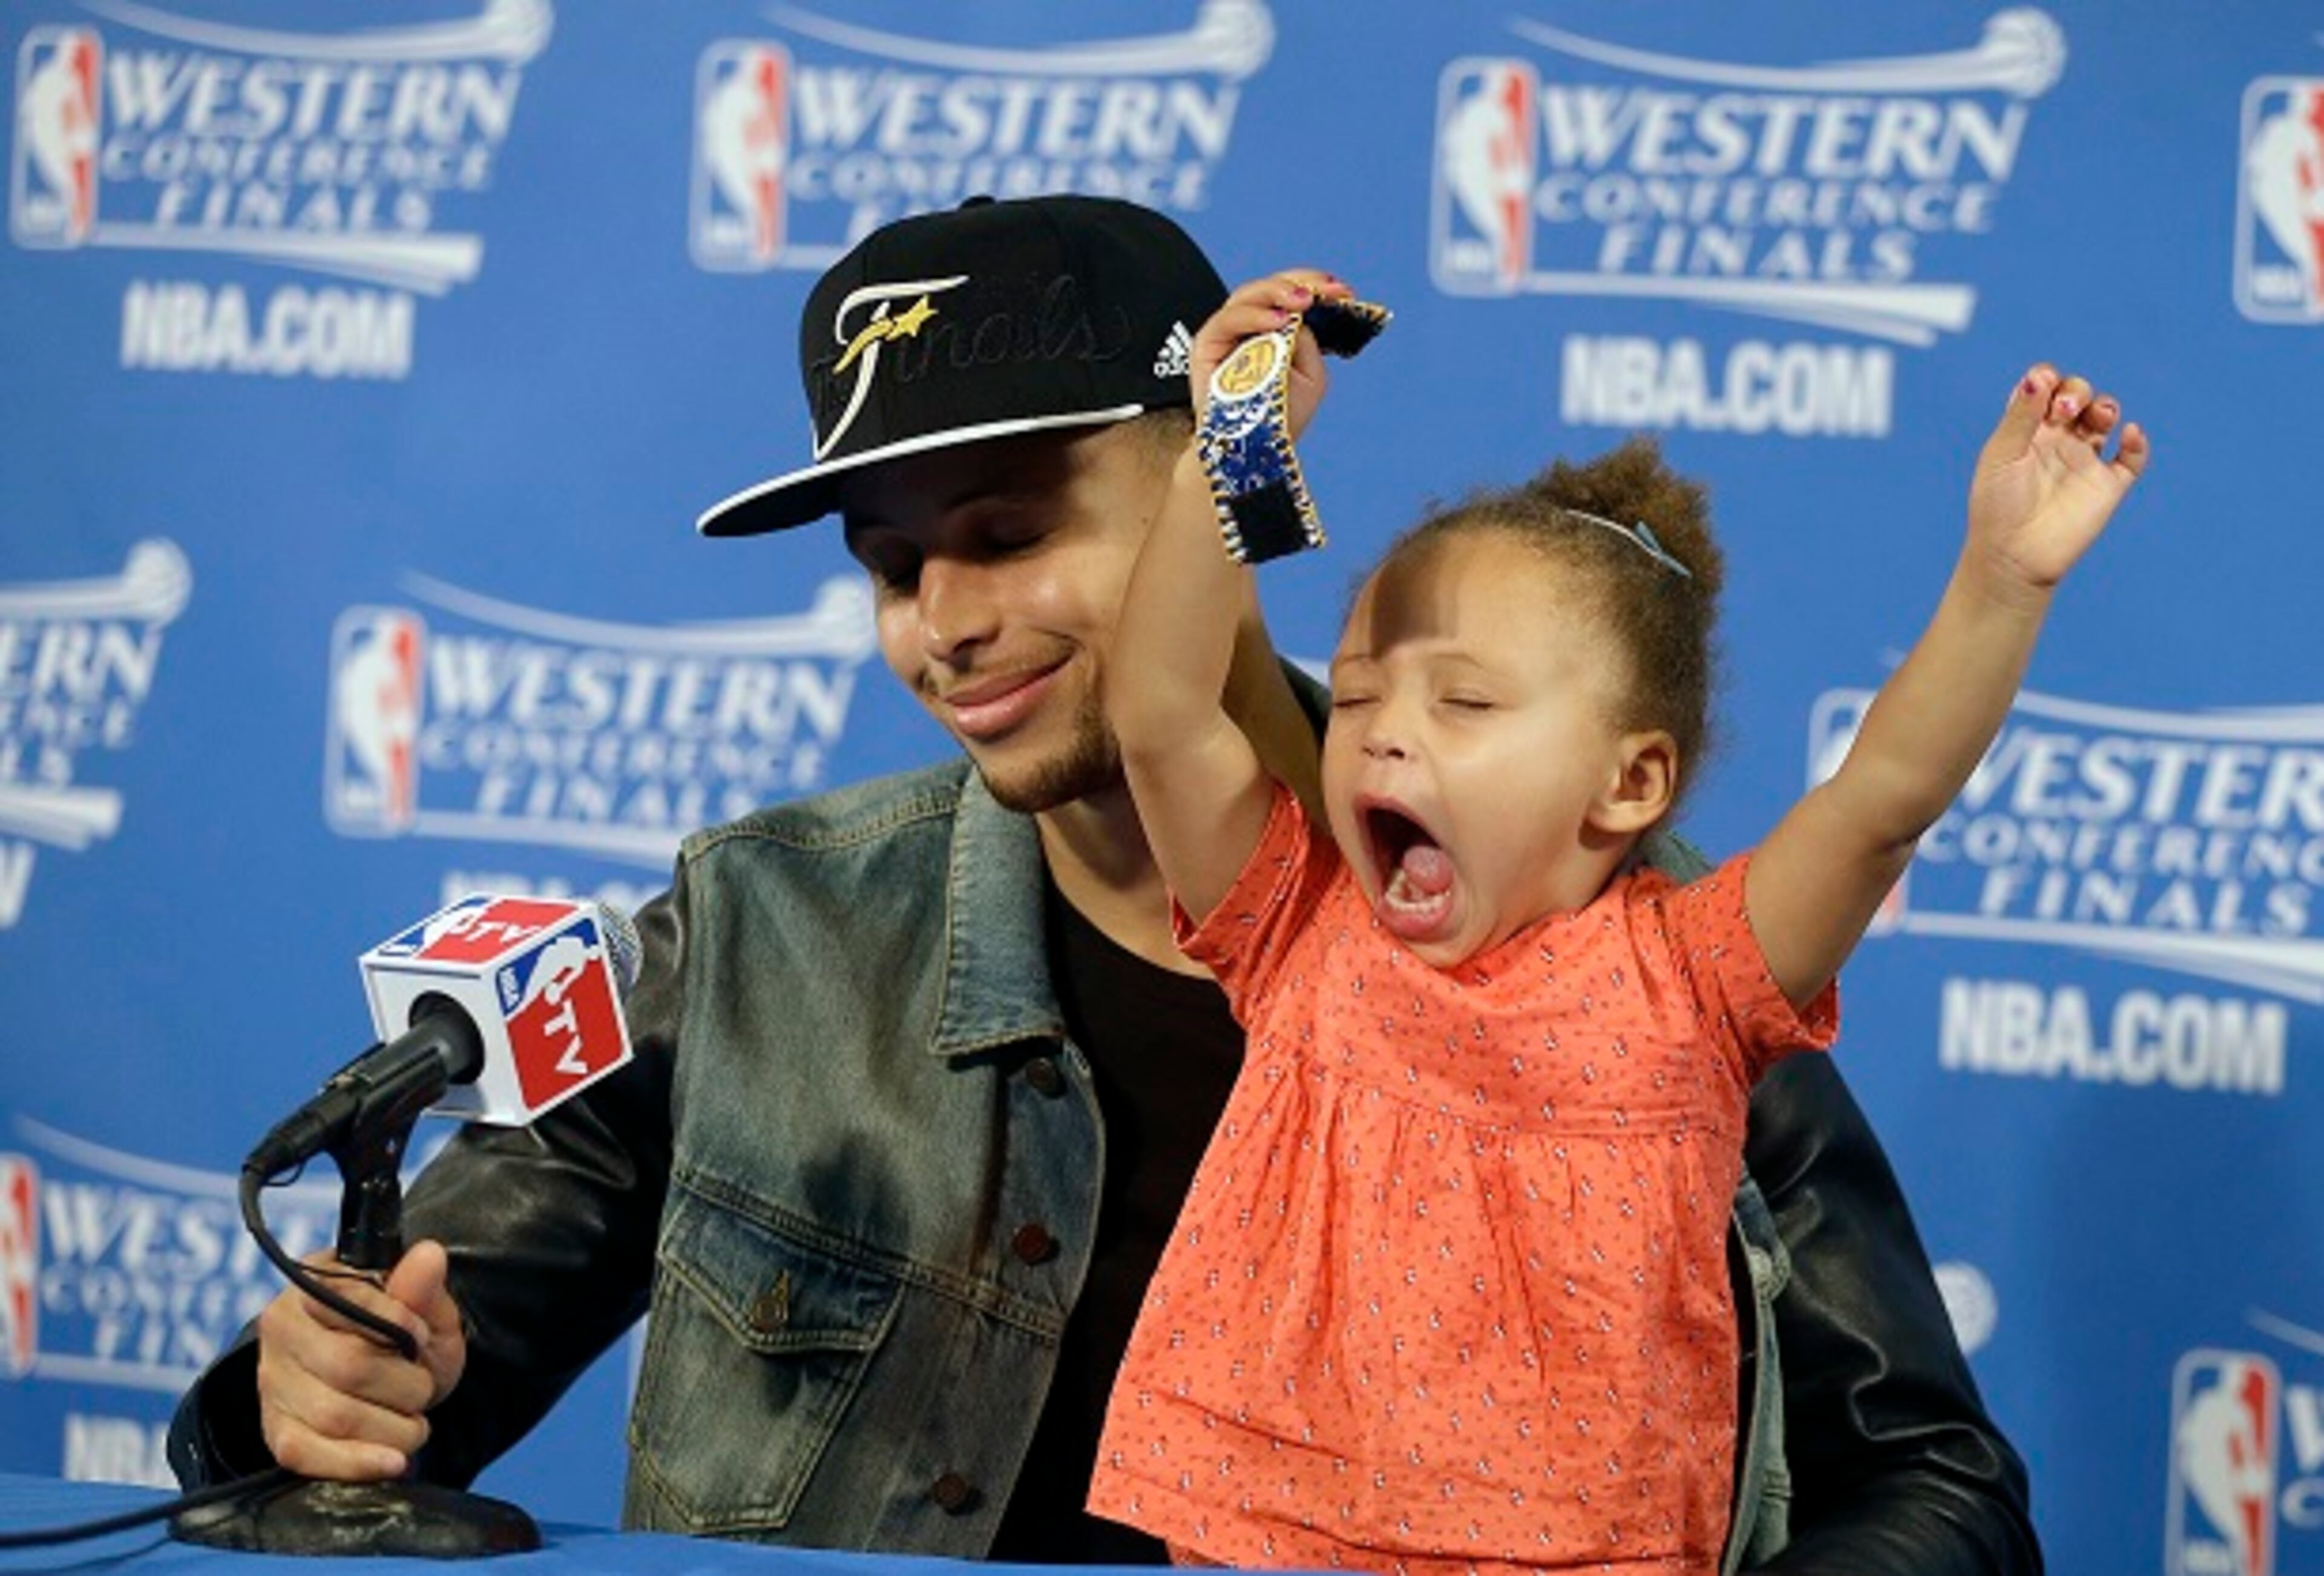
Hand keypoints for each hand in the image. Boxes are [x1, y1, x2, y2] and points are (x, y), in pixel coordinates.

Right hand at [253, 1240, 466, 1479]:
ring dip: (394, 1427)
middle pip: (350, 1367)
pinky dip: (358, 1462)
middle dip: (406, 1385)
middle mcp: (282, 1331)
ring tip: (413, 1421)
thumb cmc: (403, 1338)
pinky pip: (307, 1455)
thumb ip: (422, 1288)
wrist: (381, 1379)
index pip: (355, 1304)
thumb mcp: (425, 1310)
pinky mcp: (275, 1431)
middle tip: (422, 1386)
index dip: (403, 1326)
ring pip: (336, 1416)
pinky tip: (393, 1460)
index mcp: (314, 1285)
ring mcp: (273, 1383)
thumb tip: (430, 1255)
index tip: (423, 1337)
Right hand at [1189, 269, 1352, 440]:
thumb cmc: (1280, 417)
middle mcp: (1252, 326)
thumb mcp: (1311, 376)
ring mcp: (1229, 333)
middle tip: (1325, 291)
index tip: (1343, 291)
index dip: (1315, 285)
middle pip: (1271, 288)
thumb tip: (1298, 314)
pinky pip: (1227, 319)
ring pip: (1248, 295)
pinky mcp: (1208, 344)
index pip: (1293, 294)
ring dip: (1276, 292)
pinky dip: (1252, 315)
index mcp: (1278, 329)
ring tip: (1302, 302)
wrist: (1252, 450)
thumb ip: (1307, 342)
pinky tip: (1276, 320)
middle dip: (1300, 283)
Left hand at [1965, 363, 2150, 591]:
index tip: (2043, 385)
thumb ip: (2021, 415)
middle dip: (2077, 392)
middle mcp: (2056, 440)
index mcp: (2026, 431)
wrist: (2013, 556)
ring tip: (2097, 418)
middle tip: (2064, 412)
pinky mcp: (2107, 485)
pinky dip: (2137, 442)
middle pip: (2077, 396)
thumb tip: (2039, 375)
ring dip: (2105, 407)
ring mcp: (2084, 461)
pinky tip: (2130, 435)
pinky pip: (2132, 457)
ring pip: (2105, 418)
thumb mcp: (2003, 455)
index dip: (2048, 379)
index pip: (2044, 388)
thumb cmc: (1997, 506)